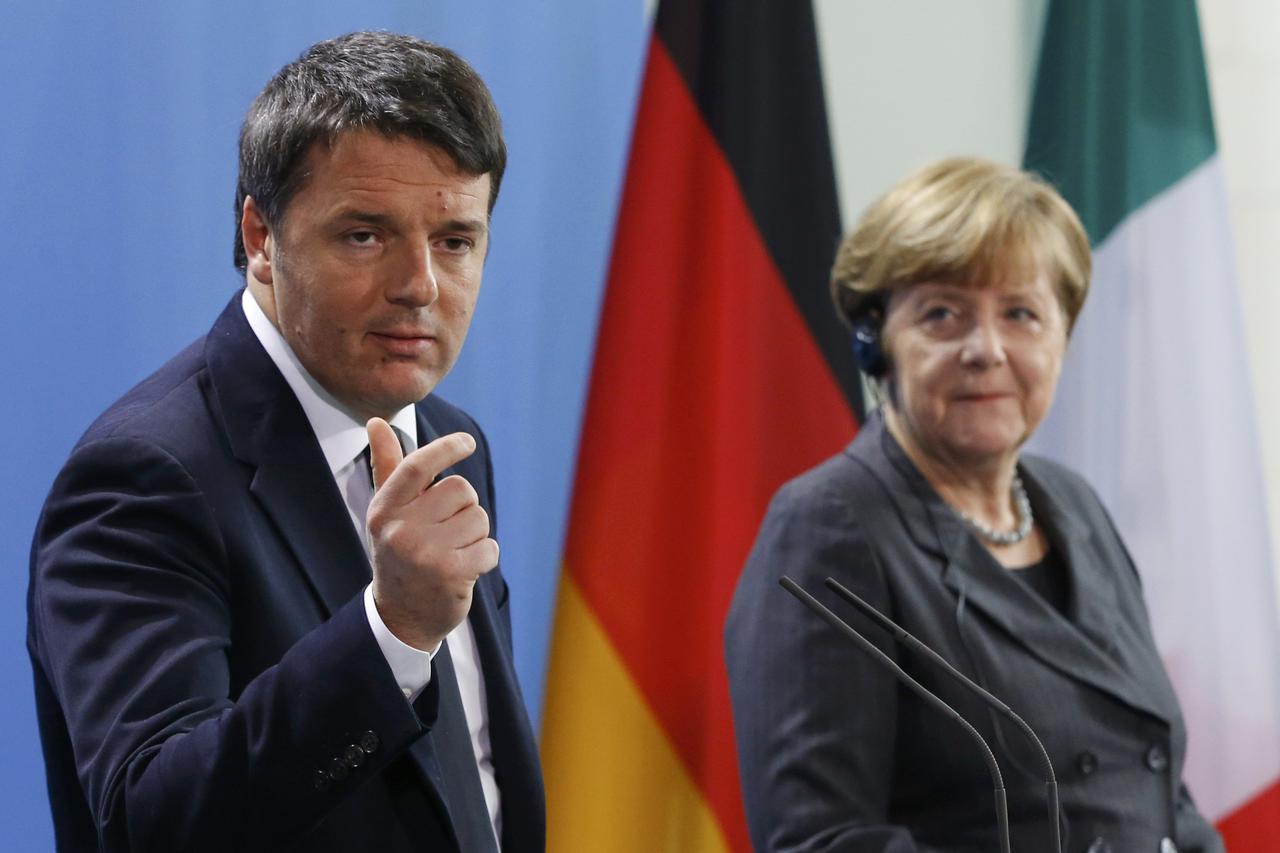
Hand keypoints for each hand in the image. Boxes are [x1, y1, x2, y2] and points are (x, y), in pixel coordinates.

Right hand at [365, 418, 498, 649]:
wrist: (401, 618)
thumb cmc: (399, 554)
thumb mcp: (387, 512)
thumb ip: (388, 467)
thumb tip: (377, 422)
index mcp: (384, 509)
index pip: (417, 466)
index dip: (445, 448)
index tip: (467, 442)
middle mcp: (400, 529)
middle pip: (461, 490)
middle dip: (464, 508)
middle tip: (446, 532)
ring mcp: (425, 553)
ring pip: (479, 518)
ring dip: (475, 536)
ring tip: (453, 553)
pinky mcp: (451, 574)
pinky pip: (490, 547)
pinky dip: (485, 558)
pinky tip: (464, 572)